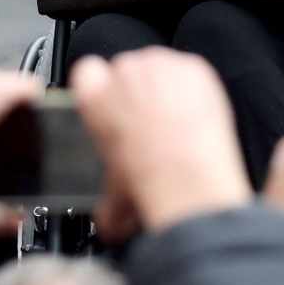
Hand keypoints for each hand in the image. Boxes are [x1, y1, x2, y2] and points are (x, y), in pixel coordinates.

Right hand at [71, 48, 250, 236]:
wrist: (188, 178)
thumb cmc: (147, 179)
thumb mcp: (111, 193)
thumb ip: (105, 195)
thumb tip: (109, 219)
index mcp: (94, 95)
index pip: (87, 71)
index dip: (101, 88)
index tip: (113, 106)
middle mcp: (124, 72)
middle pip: (127, 68)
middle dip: (137, 91)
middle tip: (150, 123)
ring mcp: (160, 65)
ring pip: (159, 67)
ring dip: (165, 87)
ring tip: (177, 121)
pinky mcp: (193, 68)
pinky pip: (190, 71)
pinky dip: (194, 87)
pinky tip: (196, 114)